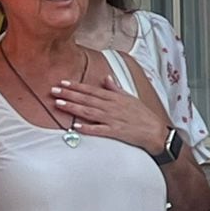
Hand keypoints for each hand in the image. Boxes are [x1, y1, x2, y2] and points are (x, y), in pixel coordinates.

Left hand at [52, 73, 174, 154]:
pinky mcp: (115, 132)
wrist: (155, 131)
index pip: (92, 90)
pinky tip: (76, 126)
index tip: (63, 82)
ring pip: (89, 112)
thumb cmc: (143, 114)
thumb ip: (115, 88)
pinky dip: (87, 128)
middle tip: (54, 90)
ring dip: (73, 107)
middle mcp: (111, 107)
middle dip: (69, 94)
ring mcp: (112, 119)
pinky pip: (99, 130)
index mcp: (115, 98)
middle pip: (87, 99)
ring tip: (59, 103)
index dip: (76, 86)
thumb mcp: (130, 97)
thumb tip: (106, 78)